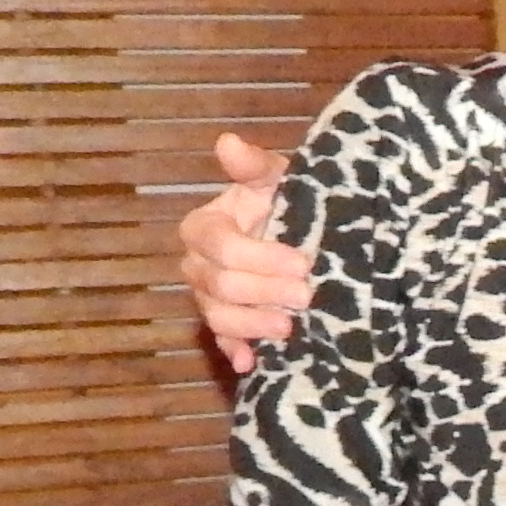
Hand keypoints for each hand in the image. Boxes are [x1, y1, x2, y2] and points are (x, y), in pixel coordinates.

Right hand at [180, 132, 310, 373]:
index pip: (222, 247)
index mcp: (204, 227)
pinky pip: (222, 342)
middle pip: (222, 285)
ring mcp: (208, 298)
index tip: (303, 263)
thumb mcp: (277, 180)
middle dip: (266, 291)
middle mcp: (198, 264)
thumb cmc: (287, 203)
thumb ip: (253, 166)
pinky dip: (236, 352)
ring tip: (290, 327)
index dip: (261, 258)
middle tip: (307, 295)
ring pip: (219, 317)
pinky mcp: (224, 325)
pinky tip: (250, 363)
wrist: (301, 237)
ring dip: (254, 325)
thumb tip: (227, 142)